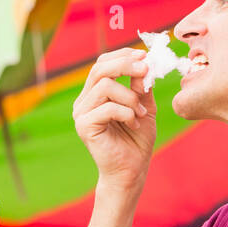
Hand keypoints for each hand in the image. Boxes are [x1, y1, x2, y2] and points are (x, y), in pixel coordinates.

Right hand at [72, 48, 156, 189]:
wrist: (131, 171)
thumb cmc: (136, 140)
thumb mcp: (144, 106)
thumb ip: (141, 86)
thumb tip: (144, 63)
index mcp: (95, 93)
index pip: (102, 63)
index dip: (123, 55)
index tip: (145, 56)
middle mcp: (84, 101)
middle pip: (100, 68)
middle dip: (126, 65)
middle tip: (146, 70)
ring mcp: (81, 113)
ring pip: (105, 87)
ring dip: (130, 97)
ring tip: (141, 113)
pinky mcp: (84, 126)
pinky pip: (108, 108)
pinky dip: (127, 113)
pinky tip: (134, 123)